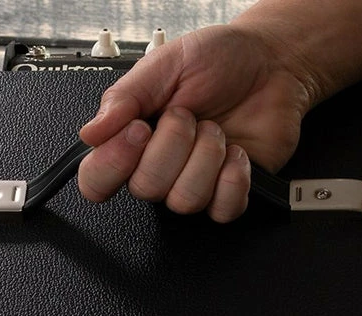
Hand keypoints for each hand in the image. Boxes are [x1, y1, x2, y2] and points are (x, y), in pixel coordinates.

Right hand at [77, 24, 316, 222]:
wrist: (271, 63)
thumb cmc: (218, 60)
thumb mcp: (164, 64)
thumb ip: (124, 97)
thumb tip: (91, 132)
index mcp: (133, 139)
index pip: (97, 180)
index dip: (113, 163)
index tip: (137, 130)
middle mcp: (160, 167)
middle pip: (145, 189)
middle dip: (173, 145)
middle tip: (188, 115)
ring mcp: (195, 183)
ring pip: (184, 200)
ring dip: (205, 157)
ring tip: (214, 129)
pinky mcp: (229, 193)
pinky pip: (221, 209)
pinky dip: (233, 178)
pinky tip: (236, 152)